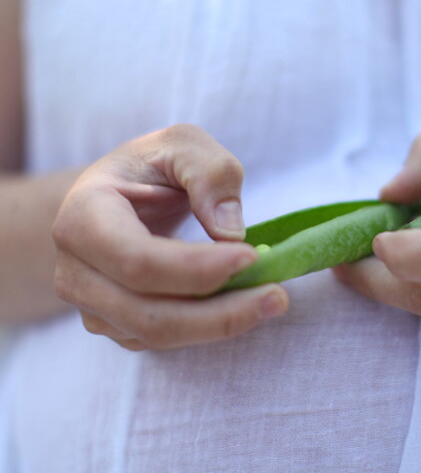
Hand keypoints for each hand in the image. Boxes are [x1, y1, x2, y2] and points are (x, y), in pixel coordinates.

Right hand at [52, 124, 287, 350]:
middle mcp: (76, 272)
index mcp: (83, 218)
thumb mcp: (182, 145)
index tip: (251, 257)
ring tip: (271, 300)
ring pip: (159, 335)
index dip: (197, 268)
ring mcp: (92, 305)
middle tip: (278, 296)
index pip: (138, 260)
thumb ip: (210, 173)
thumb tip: (230, 233)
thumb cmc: (151, 167)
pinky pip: (164, 341)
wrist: (119, 197)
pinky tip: (243, 304)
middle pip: (150, 315)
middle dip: (220, 313)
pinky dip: (209, 328)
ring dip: (221, 325)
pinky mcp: (116, 324)